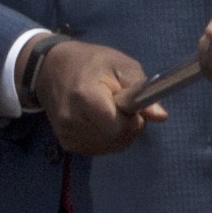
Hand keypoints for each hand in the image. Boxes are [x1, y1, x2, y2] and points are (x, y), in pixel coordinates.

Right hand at [34, 34, 163, 161]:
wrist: (51, 69)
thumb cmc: (90, 63)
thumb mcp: (120, 66)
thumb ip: (142, 90)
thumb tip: (161, 116)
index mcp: (86, 97)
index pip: (118, 127)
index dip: (132, 121)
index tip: (131, 106)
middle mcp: (72, 121)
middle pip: (116, 140)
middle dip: (128, 127)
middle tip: (122, 107)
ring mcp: (67, 134)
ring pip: (110, 147)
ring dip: (118, 133)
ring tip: (109, 111)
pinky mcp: (66, 143)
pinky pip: (98, 149)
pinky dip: (106, 138)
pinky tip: (99, 121)